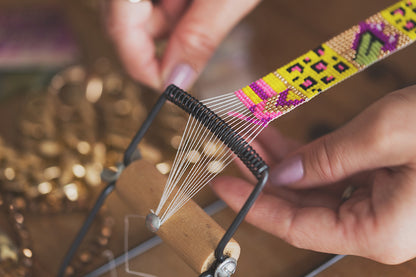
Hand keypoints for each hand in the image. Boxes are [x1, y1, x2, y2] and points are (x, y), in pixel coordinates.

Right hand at [106, 0, 260, 90]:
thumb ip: (199, 36)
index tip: (169, 89)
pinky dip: (180, 10)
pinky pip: (157, 2)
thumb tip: (176, 82)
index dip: (141, 64)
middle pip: (127, 23)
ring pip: (144, 13)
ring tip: (212, 6)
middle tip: (200, 43)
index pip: (118, 27)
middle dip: (165, 41)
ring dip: (178, 24)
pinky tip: (203, 2)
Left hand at [211, 84, 415, 263]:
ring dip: (283, 164)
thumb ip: (328, 157)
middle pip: (301, 207)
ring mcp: (378, 208)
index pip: (296, 225)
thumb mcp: (386, 134)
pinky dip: (307, 159)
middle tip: (236, 151)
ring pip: (313, 190)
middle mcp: (375, 227)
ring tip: (253, 138)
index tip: (225, 184)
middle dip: (265, 177)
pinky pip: (332, 178)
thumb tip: (284, 172)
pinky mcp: (380, 188)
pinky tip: (282, 142)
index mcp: (377, 230)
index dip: (255, 204)